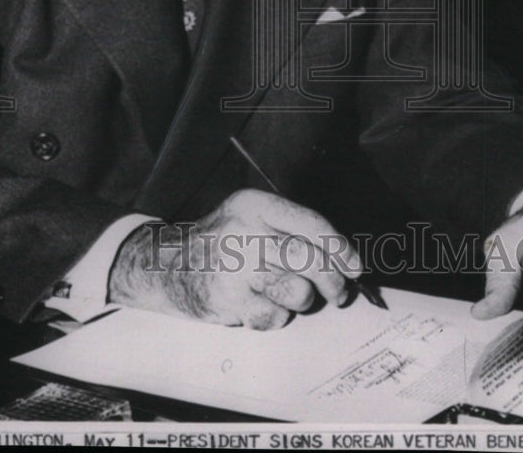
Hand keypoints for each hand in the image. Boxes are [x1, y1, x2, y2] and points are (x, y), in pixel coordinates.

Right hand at [108, 189, 361, 329]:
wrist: (167, 265)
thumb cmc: (221, 241)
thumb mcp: (251, 217)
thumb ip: (291, 230)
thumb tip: (345, 260)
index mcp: (254, 205)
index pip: (311, 224)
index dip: (341, 248)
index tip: (355, 266)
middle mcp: (244, 233)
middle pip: (309, 260)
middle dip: (333, 281)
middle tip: (339, 292)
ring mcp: (234, 269)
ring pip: (298, 293)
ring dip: (303, 300)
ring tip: (291, 294)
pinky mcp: (228, 301)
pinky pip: (274, 317)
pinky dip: (275, 316)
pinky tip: (260, 304)